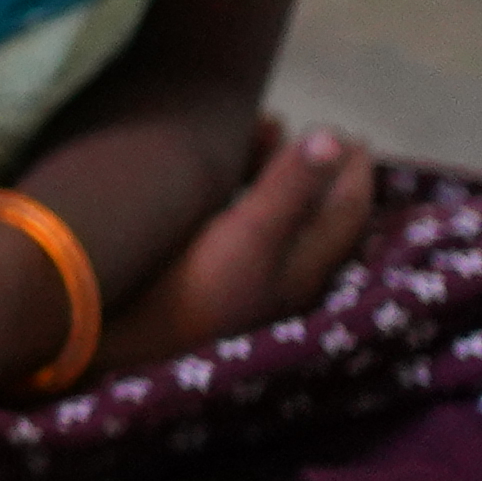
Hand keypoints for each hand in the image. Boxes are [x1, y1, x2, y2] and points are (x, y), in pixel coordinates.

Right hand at [103, 120, 376, 372]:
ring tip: (267, 137)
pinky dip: (244, 194)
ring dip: (280, 180)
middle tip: (320, 138)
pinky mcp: (210, 286)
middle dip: (320, 176)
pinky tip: (219, 180)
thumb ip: (289, 185)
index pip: (346, 214)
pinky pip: (244, 230)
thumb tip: (334, 137)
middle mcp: (284, 279)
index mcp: (305, 268)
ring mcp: (247, 285)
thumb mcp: (249, 232)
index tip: (354, 137)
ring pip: (280, 223)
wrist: (126, 344)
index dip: (355, 174)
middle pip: (316, 219)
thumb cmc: (195, 289)